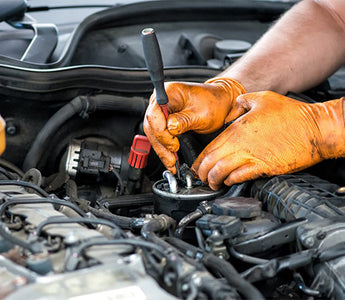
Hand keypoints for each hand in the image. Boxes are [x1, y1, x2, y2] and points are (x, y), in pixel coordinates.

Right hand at [143, 78, 245, 172]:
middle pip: (151, 125)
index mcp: (169, 92)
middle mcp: (161, 100)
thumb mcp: (201, 114)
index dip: (161, 132)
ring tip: (171, 162)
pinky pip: (159, 136)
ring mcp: (161, 111)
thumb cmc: (213, 103)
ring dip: (162, 149)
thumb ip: (184, 121)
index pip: (154, 113)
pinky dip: (164, 148)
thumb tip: (170, 128)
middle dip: (161, 144)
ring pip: (153, 134)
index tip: (173, 144)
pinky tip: (170, 158)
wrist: (220, 104)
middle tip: (171, 158)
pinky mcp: (164, 121)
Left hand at [192, 91, 344, 189]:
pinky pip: (242, 176)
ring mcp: (253, 156)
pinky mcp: (265, 167)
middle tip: (200, 177)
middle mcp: (241, 144)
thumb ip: (241, 102)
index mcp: (237, 128)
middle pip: (212, 161)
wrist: (315, 128)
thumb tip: (232, 107)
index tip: (196, 165)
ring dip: (214, 179)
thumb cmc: (291, 114)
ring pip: (223, 171)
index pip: (210, 147)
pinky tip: (229, 181)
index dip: (200, 159)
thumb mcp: (262, 98)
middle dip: (202, 172)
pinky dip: (232, 180)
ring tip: (212, 183)